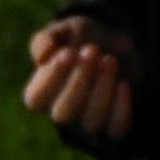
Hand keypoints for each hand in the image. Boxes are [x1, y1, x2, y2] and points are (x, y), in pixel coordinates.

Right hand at [22, 17, 137, 140]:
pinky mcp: (114, 122)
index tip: (67, 52)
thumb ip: (47, 39)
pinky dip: (121, 108)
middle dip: (79, 80)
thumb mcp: (65, 30)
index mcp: (43, 92)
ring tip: (109, 60)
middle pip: (62, 114)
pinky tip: (124, 84)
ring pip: (91, 122)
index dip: (51, 78)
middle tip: (92, 50)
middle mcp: (62, 111)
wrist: (117, 43)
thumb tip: (43, 54)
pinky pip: (116, 128)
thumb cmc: (83, 38)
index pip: (36, 99)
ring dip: (102, 89)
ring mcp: (88, 119)